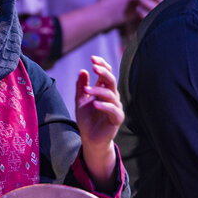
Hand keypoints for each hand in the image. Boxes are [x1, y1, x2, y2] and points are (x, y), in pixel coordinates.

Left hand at [75, 56, 122, 184]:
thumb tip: (83, 71)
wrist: (90, 139)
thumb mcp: (80, 101)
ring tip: (86, 90)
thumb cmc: (87, 120)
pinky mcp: (117, 119)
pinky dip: (104, 106)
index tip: (92, 58)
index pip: (106, 74)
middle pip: (111, 80)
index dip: (101, 65)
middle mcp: (112, 97)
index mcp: (104, 91)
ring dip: (98, 90)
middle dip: (103, 72)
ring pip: (111, 94)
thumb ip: (81, 87)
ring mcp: (116, 107)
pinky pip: (113, 110)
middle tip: (94, 67)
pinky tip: (94, 104)